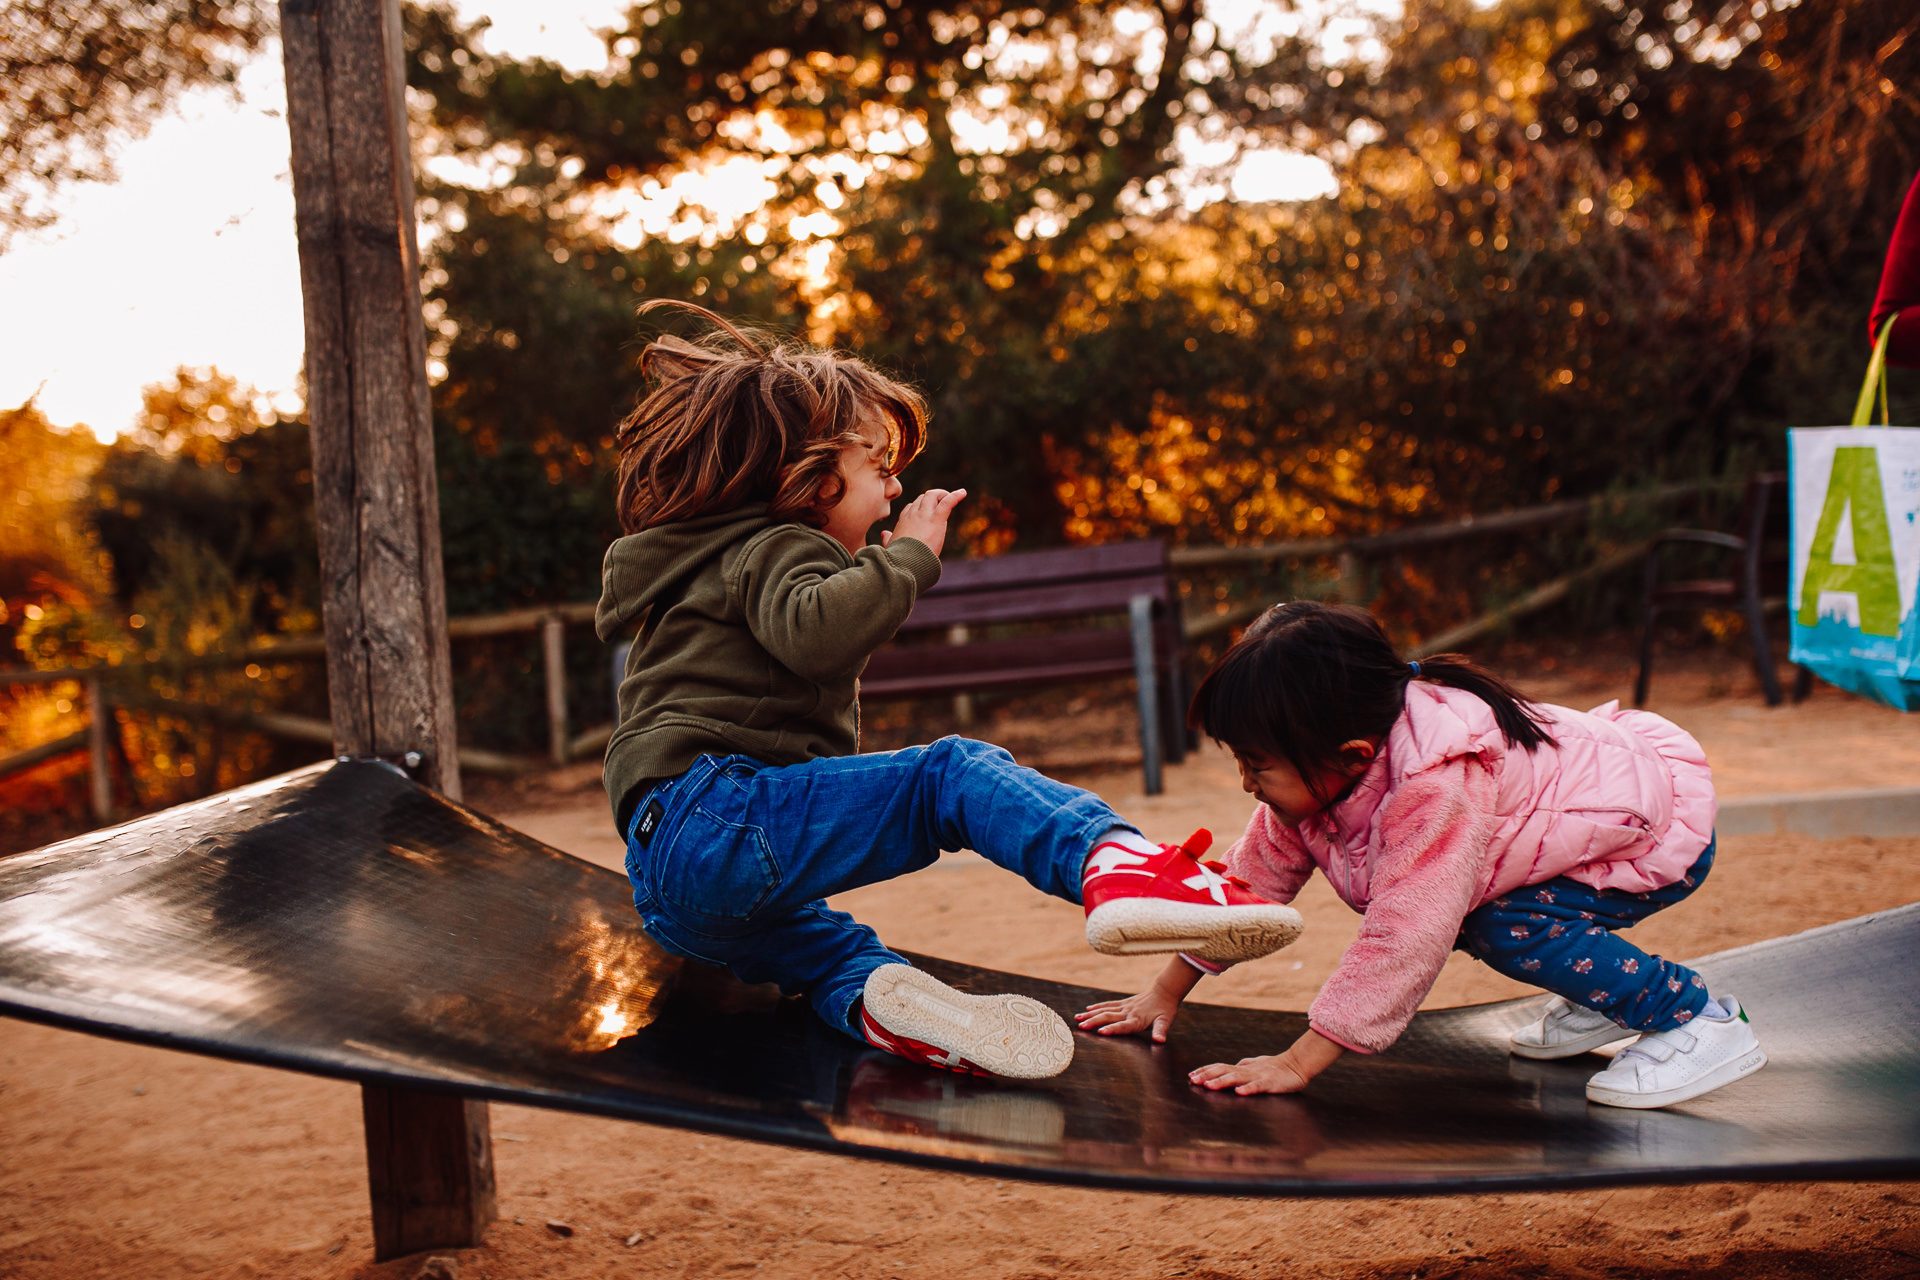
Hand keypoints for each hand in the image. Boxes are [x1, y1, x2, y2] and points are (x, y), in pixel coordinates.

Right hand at [882, 488, 965, 557]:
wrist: (905, 562)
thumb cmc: (898, 557)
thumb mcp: (891, 546)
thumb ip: (888, 539)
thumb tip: (884, 534)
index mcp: (904, 521)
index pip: (911, 507)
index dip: (920, 507)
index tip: (927, 513)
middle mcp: (913, 514)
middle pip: (923, 498)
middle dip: (933, 498)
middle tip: (943, 503)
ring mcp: (924, 515)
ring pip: (932, 495)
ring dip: (942, 495)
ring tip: (952, 497)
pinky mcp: (936, 519)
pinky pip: (947, 502)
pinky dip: (955, 496)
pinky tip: (963, 492)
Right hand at [1075, 956, 1200, 1042]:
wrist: (1165, 992)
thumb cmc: (1165, 1010)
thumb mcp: (1165, 1022)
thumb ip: (1161, 1031)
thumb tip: (1160, 1041)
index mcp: (1137, 1020)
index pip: (1123, 1026)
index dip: (1112, 1029)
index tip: (1100, 1032)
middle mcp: (1128, 1013)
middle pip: (1108, 1017)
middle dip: (1094, 1022)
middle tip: (1081, 1027)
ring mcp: (1124, 1007)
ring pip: (1105, 1010)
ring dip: (1091, 1015)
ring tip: (1077, 1019)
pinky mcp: (1123, 1003)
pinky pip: (1108, 1004)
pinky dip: (1097, 1007)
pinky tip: (1087, 1010)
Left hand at [1189, 1029, 1343, 1095]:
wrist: (1298, 1064)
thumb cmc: (1276, 1066)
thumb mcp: (1256, 1065)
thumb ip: (1244, 1066)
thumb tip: (1232, 1066)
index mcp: (1243, 1067)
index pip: (1220, 1067)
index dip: (1206, 1070)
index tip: (1191, 1075)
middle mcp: (1248, 1070)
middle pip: (1224, 1071)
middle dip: (1208, 1075)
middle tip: (1193, 1080)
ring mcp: (1259, 1076)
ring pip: (1238, 1078)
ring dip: (1222, 1081)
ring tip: (1209, 1085)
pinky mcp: (1271, 1083)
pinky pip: (1258, 1086)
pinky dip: (1248, 1088)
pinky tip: (1239, 1092)